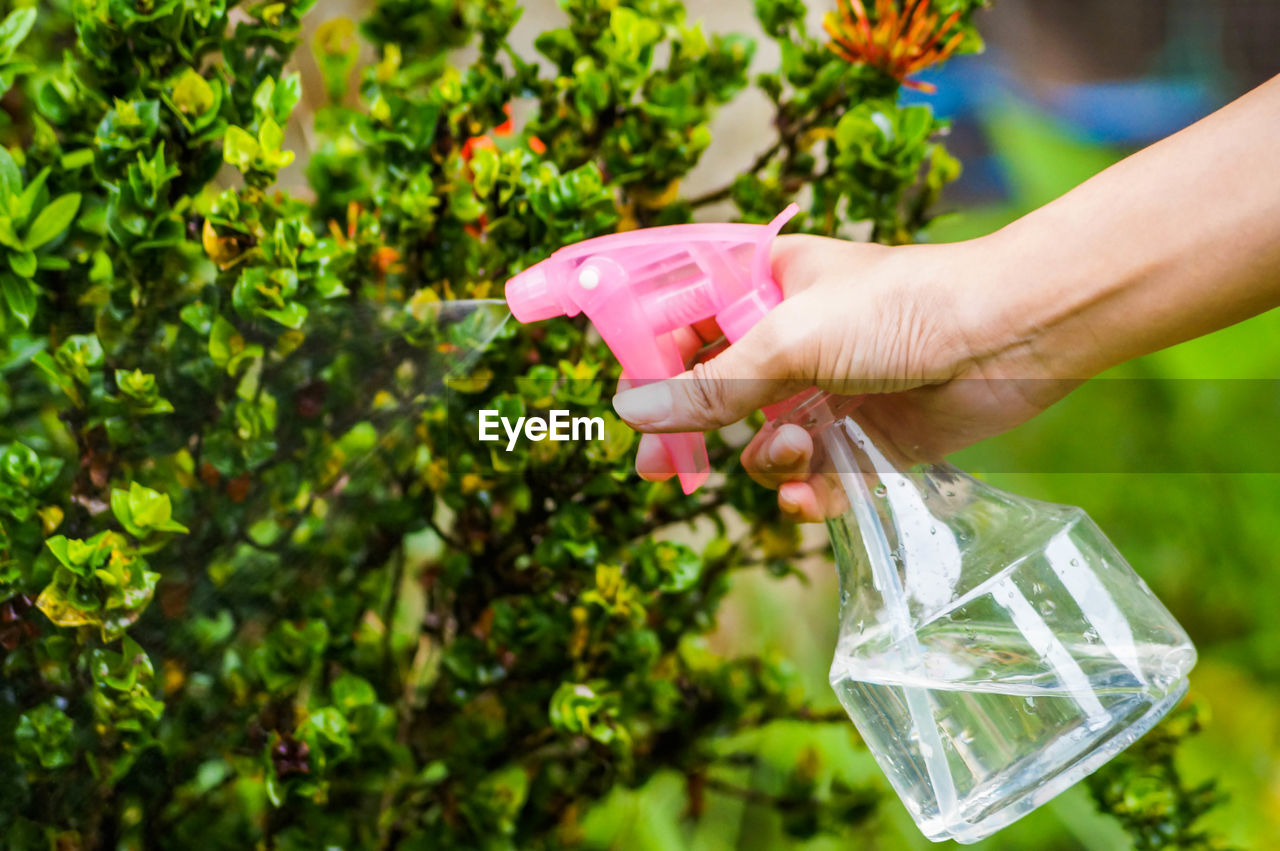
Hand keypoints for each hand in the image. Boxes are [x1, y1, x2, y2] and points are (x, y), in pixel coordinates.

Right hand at [613, 232, 1078, 520]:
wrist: (1009, 339)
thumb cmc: (900, 308)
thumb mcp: (791, 341)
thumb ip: (710, 385)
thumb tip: (630, 413)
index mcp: (764, 285)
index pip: (682, 320)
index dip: (649, 360)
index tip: (626, 402)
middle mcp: (789, 338)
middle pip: (711, 391)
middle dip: (690, 430)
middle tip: (658, 468)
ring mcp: (824, 391)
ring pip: (758, 442)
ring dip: (767, 457)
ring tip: (799, 448)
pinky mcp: (862, 440)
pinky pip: (810, 478)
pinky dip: (806, 491)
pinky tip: (813, 494)